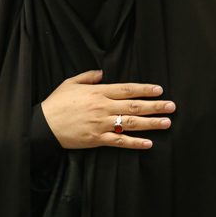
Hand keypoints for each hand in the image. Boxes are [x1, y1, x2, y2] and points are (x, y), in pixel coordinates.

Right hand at [40, 70, 175, 149]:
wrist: (43, 125)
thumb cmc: (56, 103)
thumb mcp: (70, 82)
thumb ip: (88, 76)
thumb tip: (102, 73)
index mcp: (98, 92)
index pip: (127, 89)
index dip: (144, 89)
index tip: (159, 90)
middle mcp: (103, 107)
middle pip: (134, 105)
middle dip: (155, 106)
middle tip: (171, 106)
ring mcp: (101, 124)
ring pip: (131, 123)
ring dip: (151, 123)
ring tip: (166, 122)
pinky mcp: (97, 139)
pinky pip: (119, 141)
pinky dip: (134, 143)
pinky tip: (148, 143)